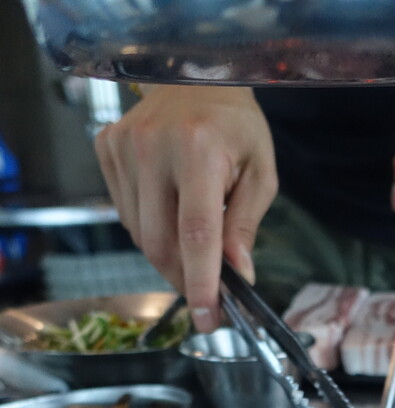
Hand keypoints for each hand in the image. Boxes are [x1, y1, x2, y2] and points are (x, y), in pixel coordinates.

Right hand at [95, 85, 277, 330]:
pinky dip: (150, 229)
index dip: (201, 282)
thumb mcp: (261, 173)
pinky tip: (169, 211)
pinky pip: (126, 214)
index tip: (208, 317)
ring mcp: (124, 147)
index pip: (196, 233)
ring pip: (140, 234)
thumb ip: (246, 226)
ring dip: (169, 254)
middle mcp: (154, 147)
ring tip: (193, 242)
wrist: (195, 75)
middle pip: (161, 243)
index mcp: (199, 150)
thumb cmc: (236, 127)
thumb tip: (239, 274)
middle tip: (207, 294)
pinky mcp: (107, 149)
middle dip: (184, 278)